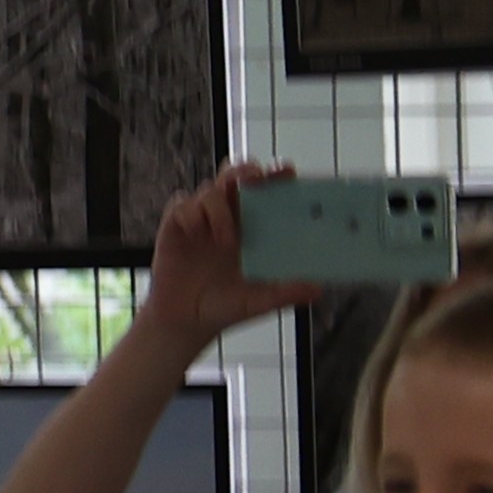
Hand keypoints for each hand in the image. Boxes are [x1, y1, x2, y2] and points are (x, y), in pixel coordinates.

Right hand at [142, 159, 319, 340]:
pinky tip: (197, 235)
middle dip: (245, 170)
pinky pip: (182, 205)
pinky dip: (192, 215)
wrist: (186, 321)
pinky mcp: (176, 226)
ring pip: (209, 189)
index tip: (288, 172)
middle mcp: (228, 217)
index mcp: (254, 227)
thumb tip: (317, 288)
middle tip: (254, 180)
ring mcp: (201, 220)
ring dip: (220, 209)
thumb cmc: (226, 306)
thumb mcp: (261, 301)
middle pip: (236, 175)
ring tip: (225, 241)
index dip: (277, 176)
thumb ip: (286, 293)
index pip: (267, 190)